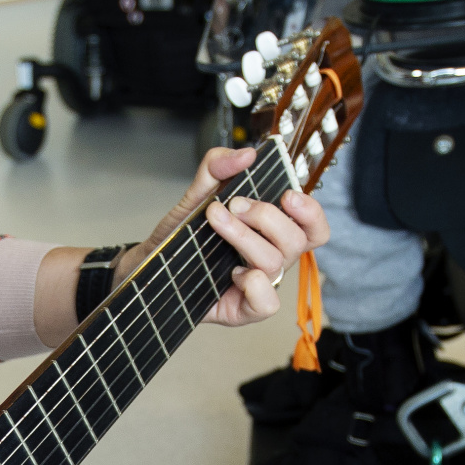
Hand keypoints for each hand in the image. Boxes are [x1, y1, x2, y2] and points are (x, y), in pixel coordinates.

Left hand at [122, 144, 328, 327]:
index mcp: (272, 233)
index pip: (313, 228)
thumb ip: (217, 168)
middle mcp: (272, 259)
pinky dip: (254, 283)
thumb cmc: (181, 235)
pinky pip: (267, 303)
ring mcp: (260, 285)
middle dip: (265, 215)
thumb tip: (246, 154)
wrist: (150, 265)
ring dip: (244, 236)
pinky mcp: (243, 310)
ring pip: (274, 262)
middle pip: (295, 240)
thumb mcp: (196, 194)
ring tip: (215, 220)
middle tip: (233, 204)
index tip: (287, 195)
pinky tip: (233, 272)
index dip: (310, 212)